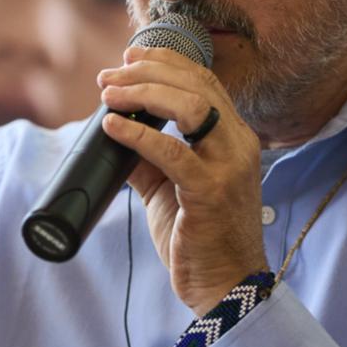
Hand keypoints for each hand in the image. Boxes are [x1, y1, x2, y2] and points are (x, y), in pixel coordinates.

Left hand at [99, 49, 266, 315]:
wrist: (225, 286)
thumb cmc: (200, 238)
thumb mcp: (170, 189)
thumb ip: (148, 160)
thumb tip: (115, 134)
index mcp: (234, 139)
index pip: (205, 82)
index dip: (167, 63)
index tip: (128, 59)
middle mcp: (238, 145)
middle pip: (196, 85)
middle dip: (148, 72)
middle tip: (108, 77)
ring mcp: (228, 167)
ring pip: (190, 106)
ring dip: (142, 94)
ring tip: (107, 95)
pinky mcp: (210, 192)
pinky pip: (171, 151)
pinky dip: (137, 134)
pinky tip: (112, 127)